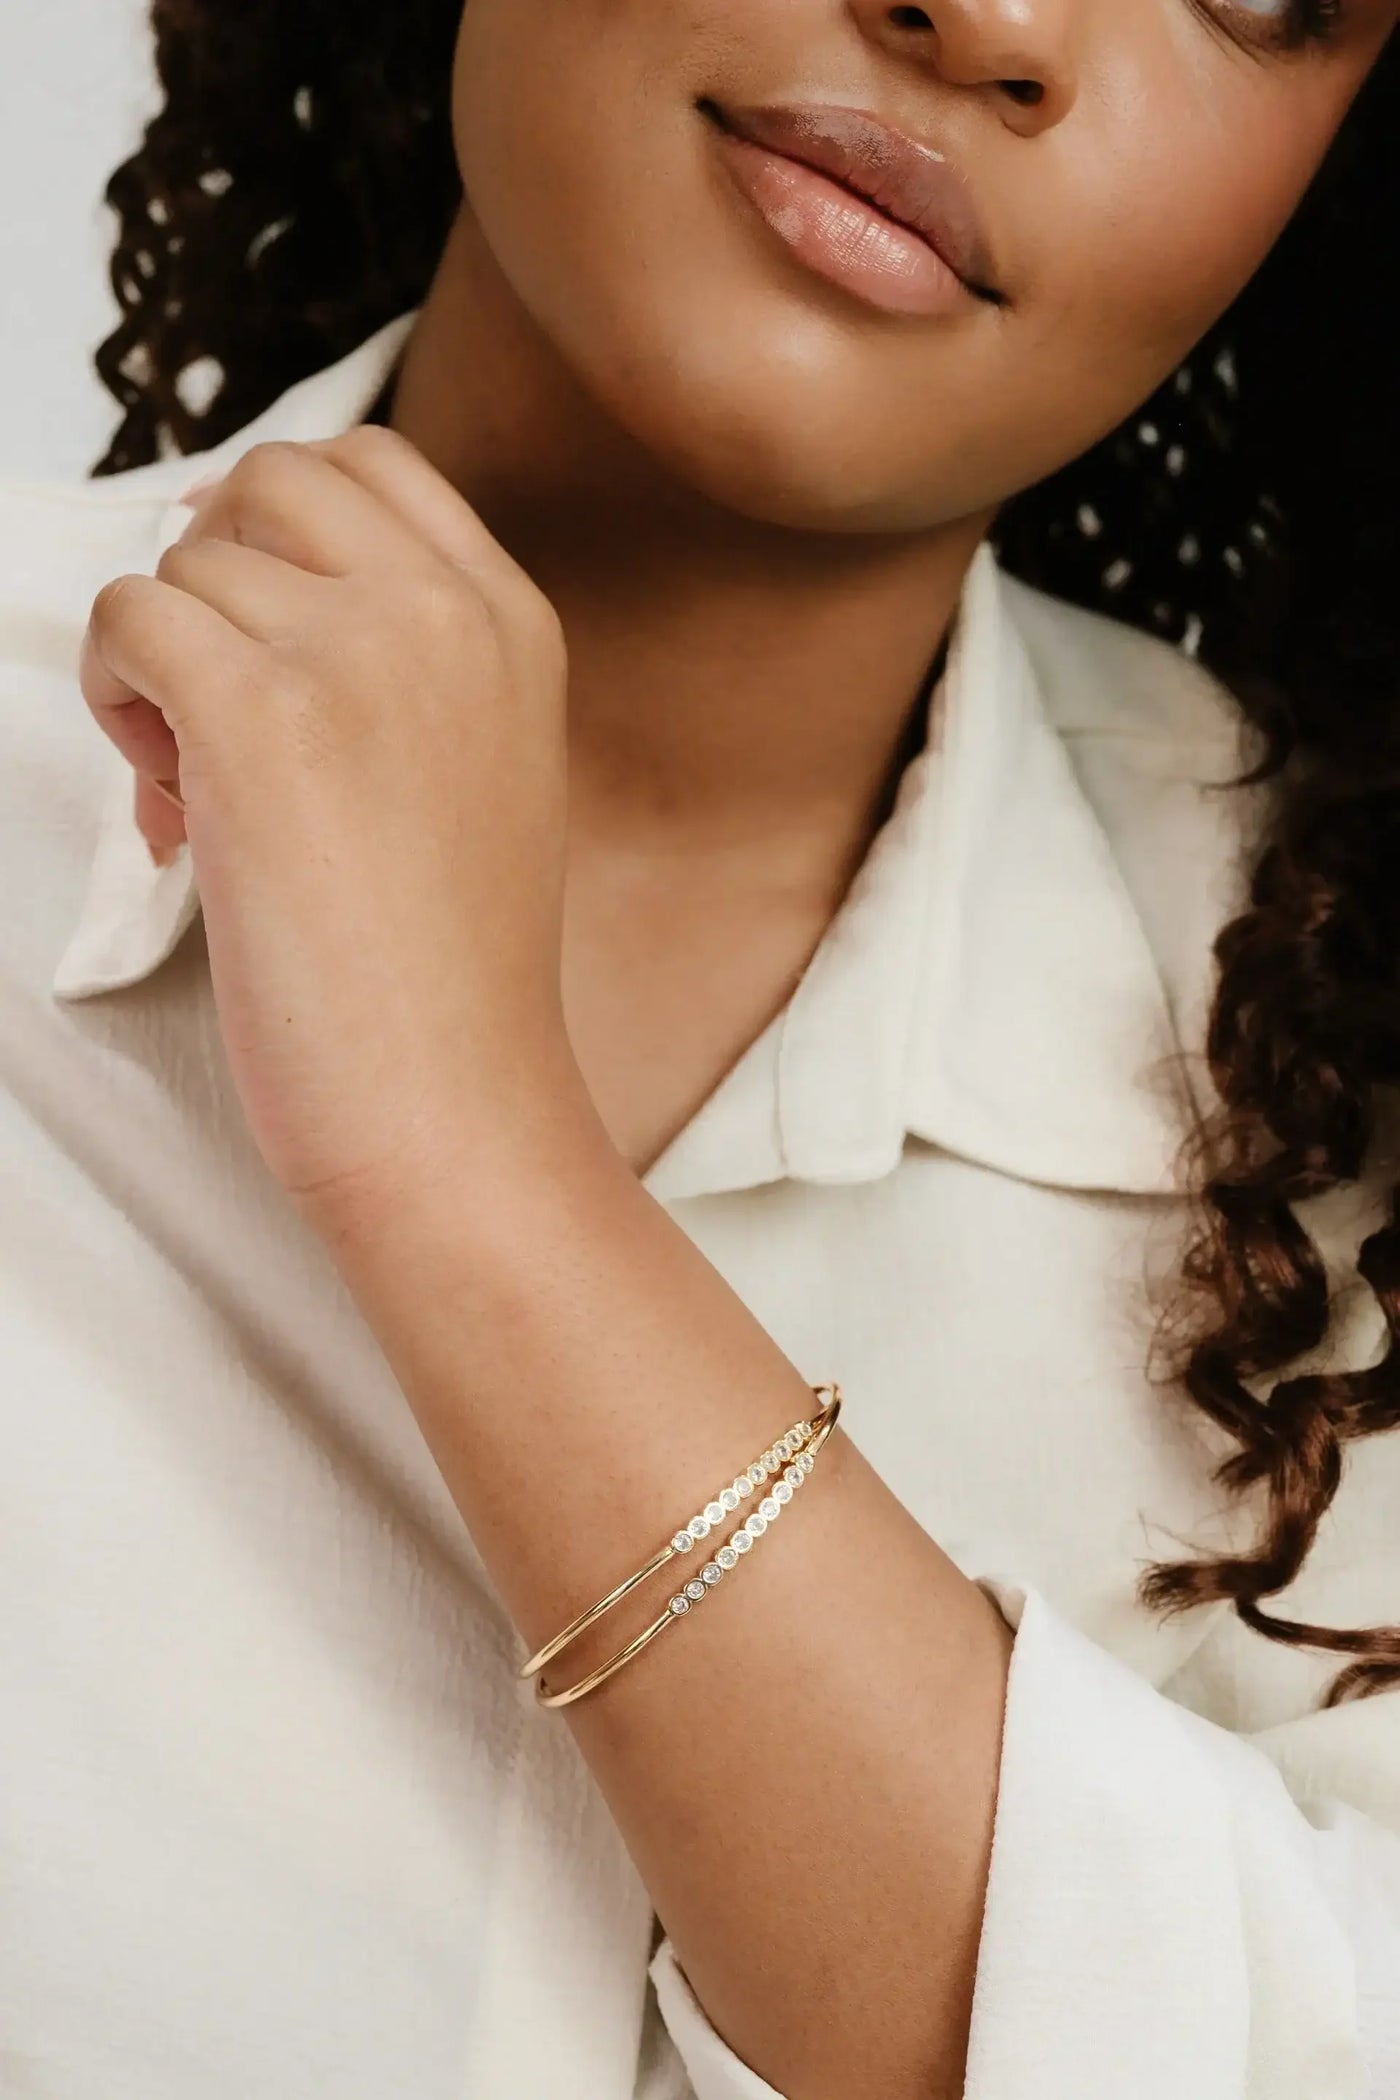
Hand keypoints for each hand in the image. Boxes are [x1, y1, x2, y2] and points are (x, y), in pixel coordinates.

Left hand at [79, 428, 584, 1223]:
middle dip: (213, 570)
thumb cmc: (451, 977)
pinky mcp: (260, 717)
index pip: (371, 465)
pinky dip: (116, 698)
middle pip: (270, 481)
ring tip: (202, 791)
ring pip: (184, 564)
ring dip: (160, 663)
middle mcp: (446, 613)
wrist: (453, 1105)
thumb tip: (230, 581)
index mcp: (513, 623)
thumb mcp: (483, 771)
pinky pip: (127, 621)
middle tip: (216, 698)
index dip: (276, 517)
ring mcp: (358, 654)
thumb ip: (404, 665)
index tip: (244, 604)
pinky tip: (170, 802)